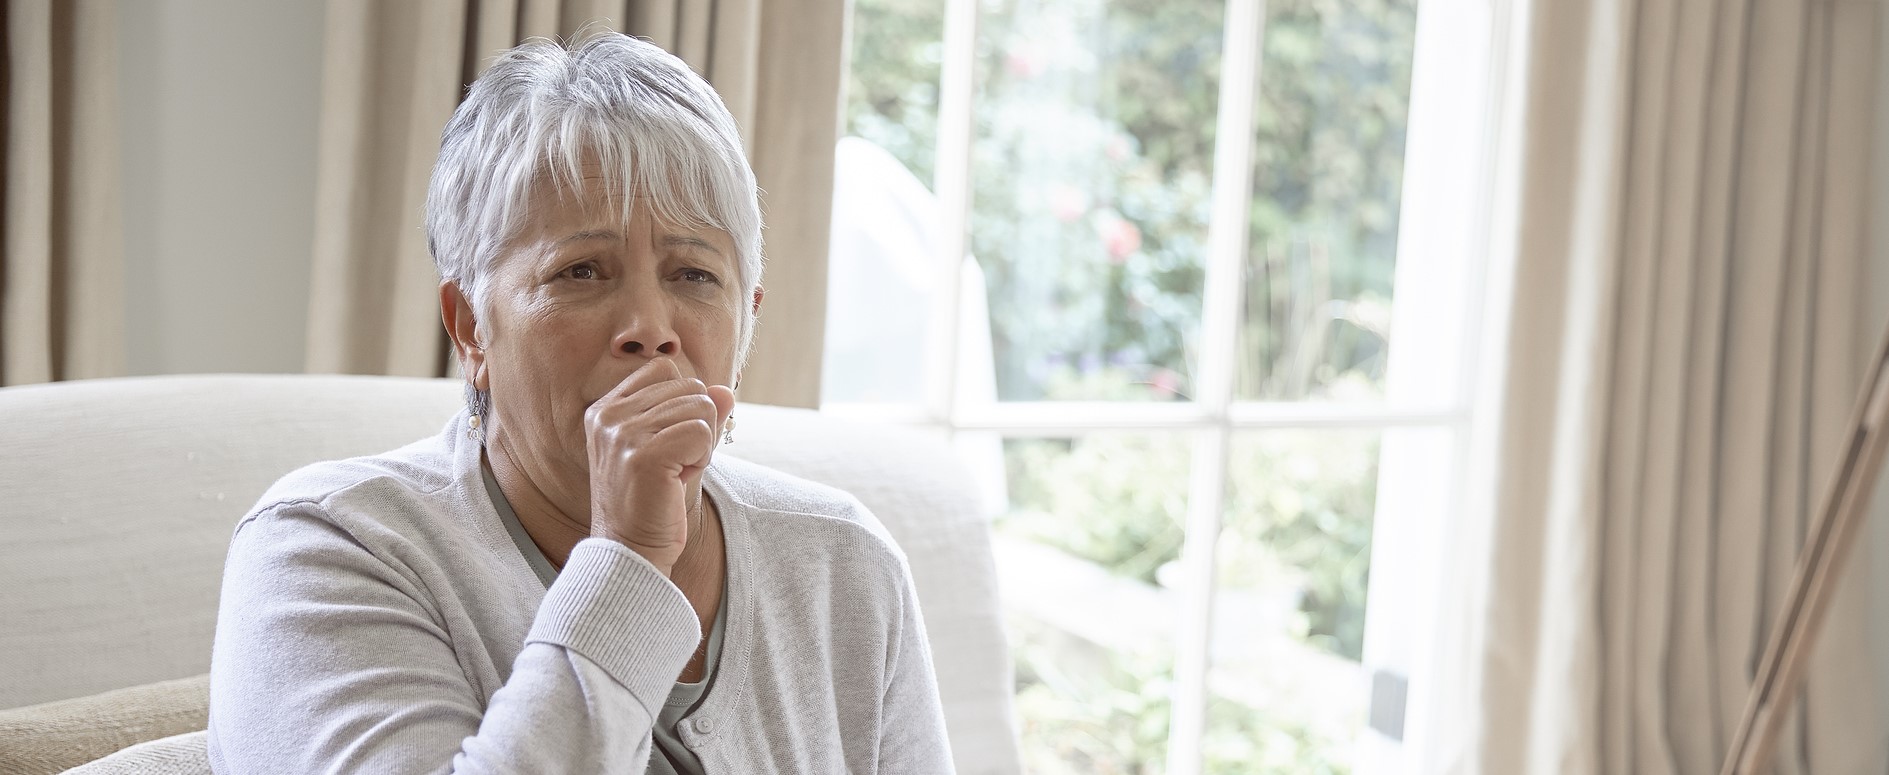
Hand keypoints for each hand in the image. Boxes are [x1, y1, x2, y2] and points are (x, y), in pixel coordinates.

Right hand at [582, 358, 735, 575]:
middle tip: (674, 463)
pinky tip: (678, 480)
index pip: (665, 370)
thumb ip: (697, 414)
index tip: (669, 443)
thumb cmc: (652, 501)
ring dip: (701, 445)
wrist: (631, 550)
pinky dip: (702, 458)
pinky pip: (701, 432)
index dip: (683, 404)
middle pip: (690, 387)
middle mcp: (609, 416)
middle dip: (697, 426)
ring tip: (674, 473)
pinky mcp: (644, 455)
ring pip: (701, 407)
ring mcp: (623, 434)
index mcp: (606, 409)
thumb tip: (726, 391)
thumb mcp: (674, 449)